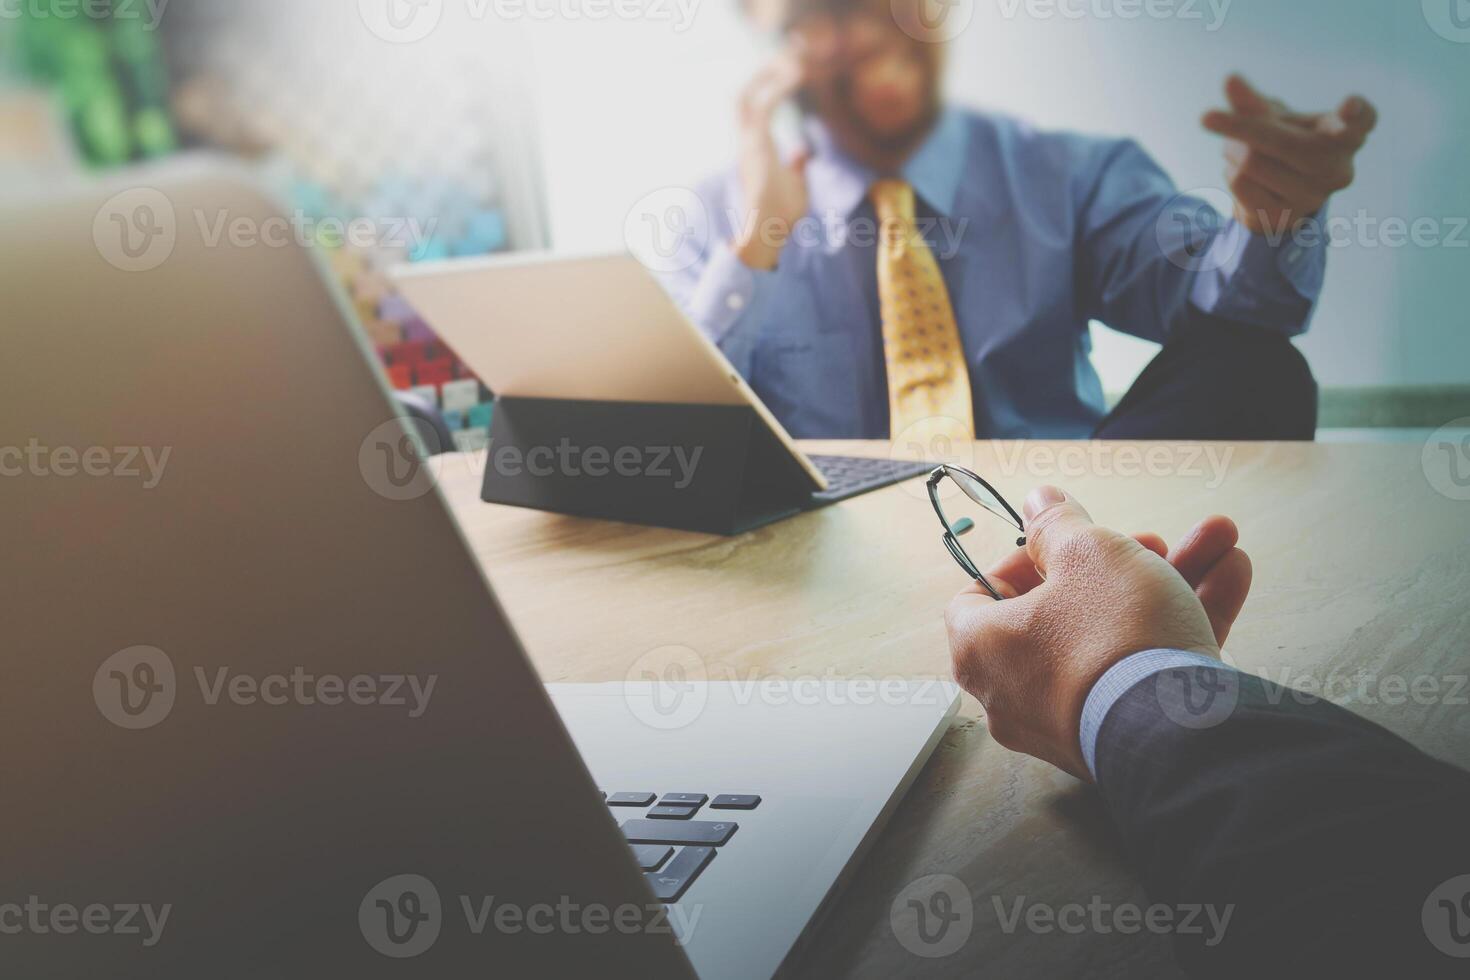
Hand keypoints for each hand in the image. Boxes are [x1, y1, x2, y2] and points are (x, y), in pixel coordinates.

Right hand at [732, 29, 838, 269]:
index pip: (755, 108)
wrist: (770, 233)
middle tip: (786, 57)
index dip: (769, 86)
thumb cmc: (782, 216)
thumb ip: (796, 166)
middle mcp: (747, 142)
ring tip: (792, 61)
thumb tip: (801, 151)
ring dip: (767, 74)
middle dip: (760, 74)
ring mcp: (748, 143)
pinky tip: (796, 76)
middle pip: (743, 96)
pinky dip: (779, 87)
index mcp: (755, 149)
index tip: (791, 72)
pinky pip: (764, 105)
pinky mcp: (756, 145)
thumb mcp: (797, 185)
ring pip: (747, 95)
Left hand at [945, 486, 1252, 779]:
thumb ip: (1058, 523)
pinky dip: (1184, 623)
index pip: (980, 596)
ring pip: (1119, 634)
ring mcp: (1071, 721)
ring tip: (1218, 541)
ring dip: (1170, 581)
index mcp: (982, 648)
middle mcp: (1015, 693)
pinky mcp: (1124, 736)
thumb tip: (1037, 501)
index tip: (1062, 542)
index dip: (1023, 560)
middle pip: (1064, 609)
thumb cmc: (1113, 637)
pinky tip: (1231, 575)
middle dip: (1122, 561)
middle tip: (1153, 540)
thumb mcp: (1086, 553)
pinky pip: (1146, 671)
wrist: (1181, 733)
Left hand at [1202, 75, 1375, 235]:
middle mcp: (1338, 169)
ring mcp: (1313, 197)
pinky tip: (1241, 174)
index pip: (1362, 121)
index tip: (1349, 105)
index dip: (1357, 112)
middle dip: (1238, 127)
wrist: (1281, 198)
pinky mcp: (1285, 218)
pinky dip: (1229, 171)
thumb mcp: (1274, 119)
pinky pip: (1240, 184)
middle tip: (1205, 117)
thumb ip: (1253, 102)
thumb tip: (1230, 80)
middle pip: (1280, 140)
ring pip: (1252, 162)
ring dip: (1231, 150)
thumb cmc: (1284, 144)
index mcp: (1347, 136)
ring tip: (1239, 150)